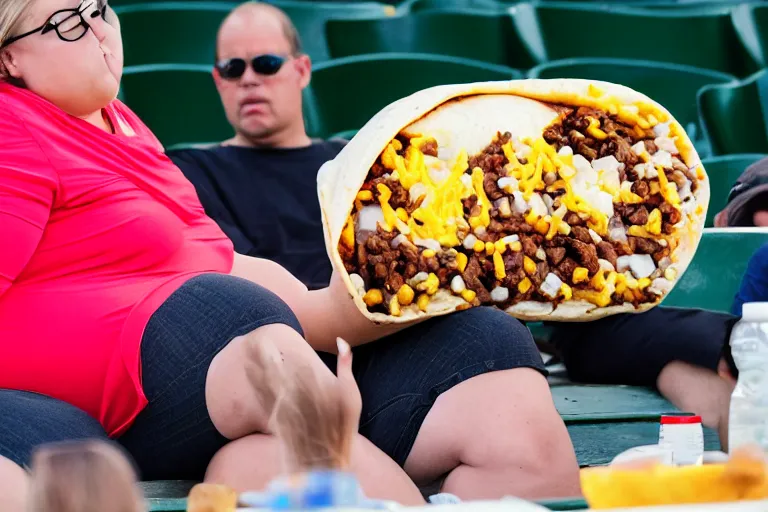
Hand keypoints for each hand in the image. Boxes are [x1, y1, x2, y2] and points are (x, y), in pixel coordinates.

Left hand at [245, 336, 361, 471]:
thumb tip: (341, 340)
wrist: (323, 461)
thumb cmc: (341, 428)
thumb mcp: (352, 397)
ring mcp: (286, 408)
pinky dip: (254, 379)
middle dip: (266, 351)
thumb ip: (346, 366)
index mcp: (319, 389)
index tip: (277, 332)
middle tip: (256, 334)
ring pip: (267, 379)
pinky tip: (248, 368)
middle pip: (279, 367)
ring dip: (256, 361)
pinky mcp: (275, 418)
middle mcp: (300, 397)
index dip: (286, 346)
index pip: (299, 360)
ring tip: (248, 345)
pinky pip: (262, 394)